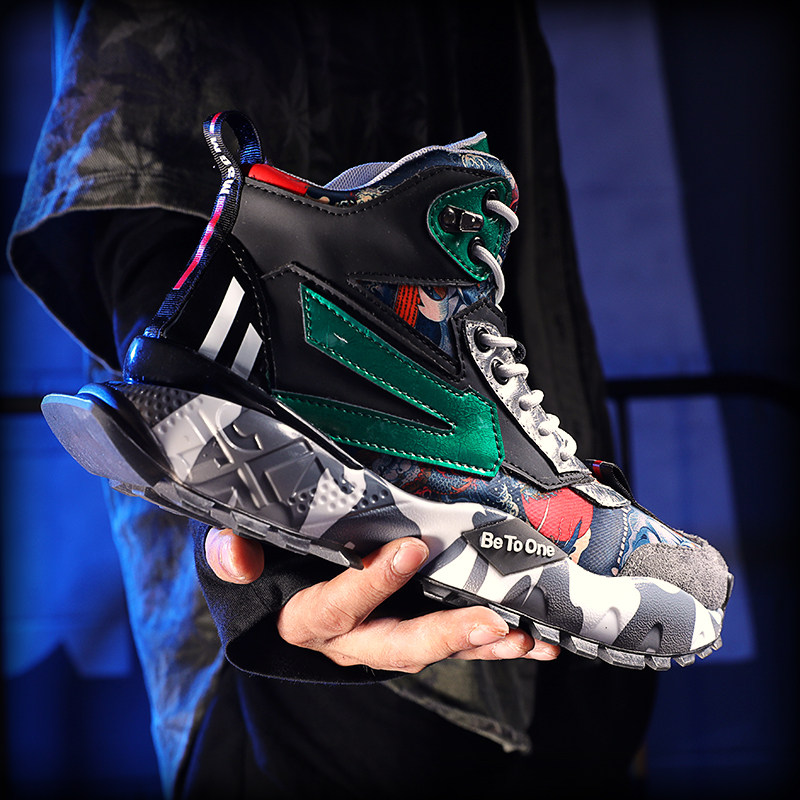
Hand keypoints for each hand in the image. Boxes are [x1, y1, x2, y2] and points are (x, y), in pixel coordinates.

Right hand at [205, 527, 559, 672]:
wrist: (278, 594)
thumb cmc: (264, 570)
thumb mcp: (237, 554)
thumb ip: (232, 553)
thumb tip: (235, 555)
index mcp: (307, 620)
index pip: (336, 609)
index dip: (371, 585)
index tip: (410, 549)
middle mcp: (349, 641)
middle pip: (396, 646)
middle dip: (444, 635)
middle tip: (488, 621)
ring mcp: (384, 639)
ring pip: (435, 651)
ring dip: (481, 645)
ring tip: (524, 637)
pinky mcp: (411, 631)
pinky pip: (453, 645)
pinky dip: (492, 643)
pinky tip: (532, 643)